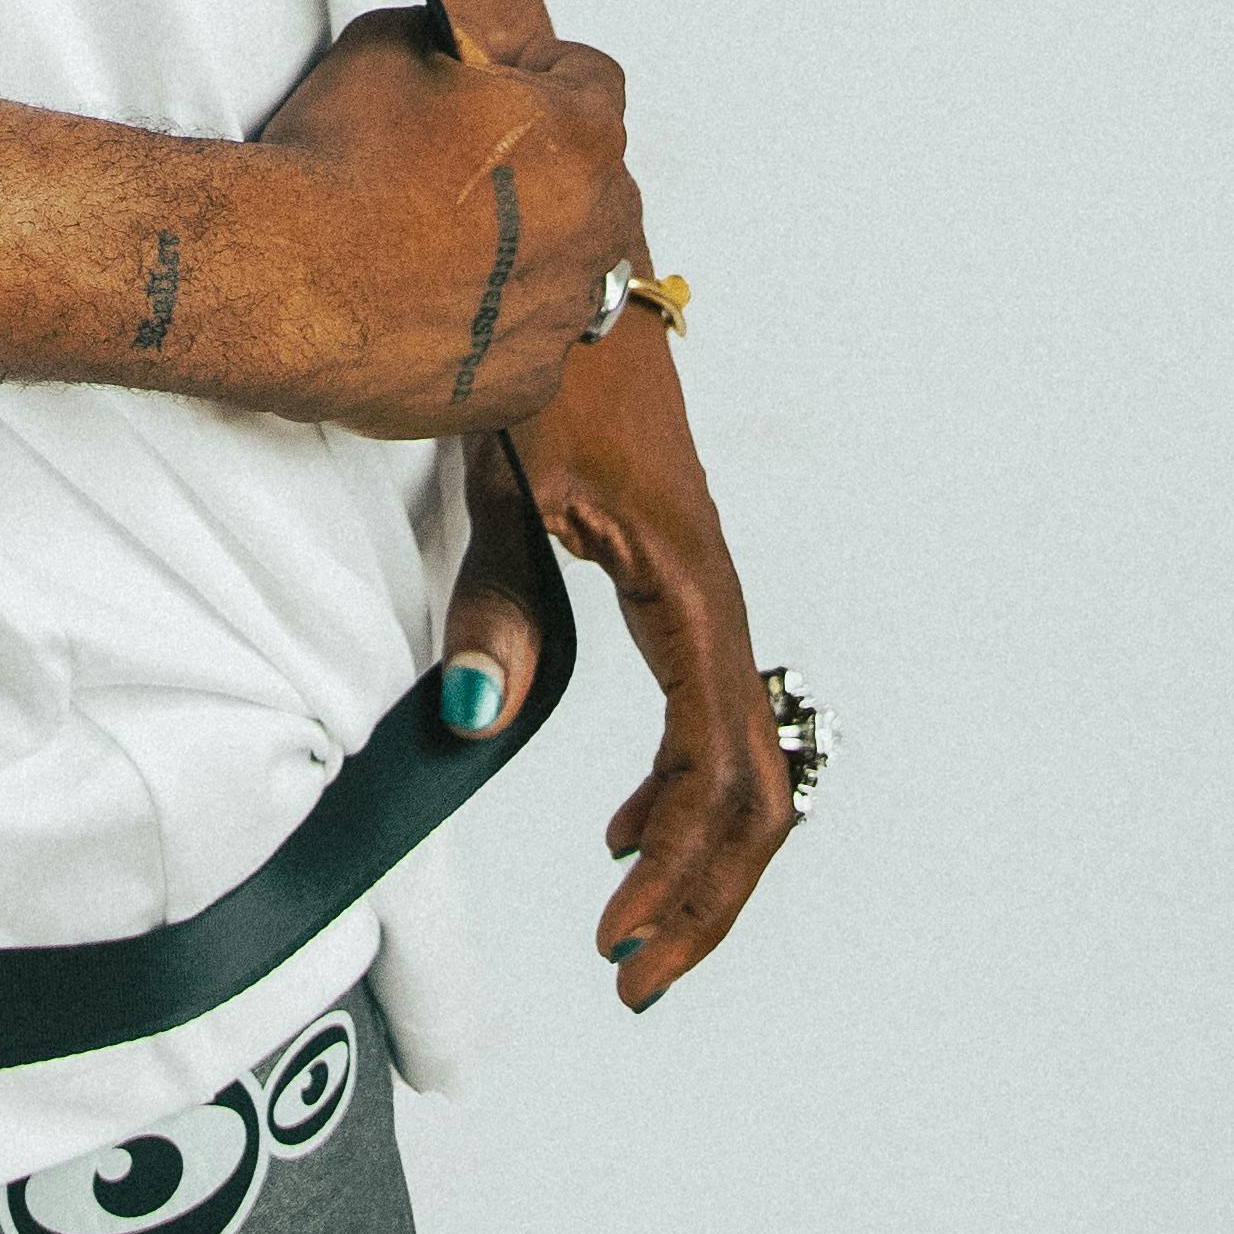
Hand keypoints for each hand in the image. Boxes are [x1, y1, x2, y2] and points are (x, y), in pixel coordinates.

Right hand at [241, 14, 644, 431]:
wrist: (284, 279)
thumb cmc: (337, 165)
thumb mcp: (386, 45)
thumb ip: (444, 43)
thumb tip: (448, 56)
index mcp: (579, 134)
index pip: (591, 79)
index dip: (538, 71)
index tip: (496, 81)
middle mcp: (595, 228)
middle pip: (594, 181)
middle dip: (542, 167)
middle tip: (462, 166)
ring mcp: (562, 315)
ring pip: (564, 270)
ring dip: (521, 252)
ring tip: (437, 246)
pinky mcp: (524, 386)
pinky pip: (526, 345)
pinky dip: (491, 328)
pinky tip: (429, 307)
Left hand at [432, 338, 791, 1012]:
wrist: (562, 259)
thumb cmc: (532, 359)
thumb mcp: (502, 474)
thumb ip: (493, 598)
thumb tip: (475, 718)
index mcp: (686, 579)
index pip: (719, 761)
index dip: (683, 866)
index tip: (619, 938)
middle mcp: (713, 591)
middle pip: (758, 783)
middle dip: (705, 892)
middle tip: (631, 974)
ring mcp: (702, 585)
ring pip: (744, 751)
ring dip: (699, 850)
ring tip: (630, 926)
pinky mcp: (677, 576)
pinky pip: (710, 706)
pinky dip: (681, 785)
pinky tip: (625, 824)